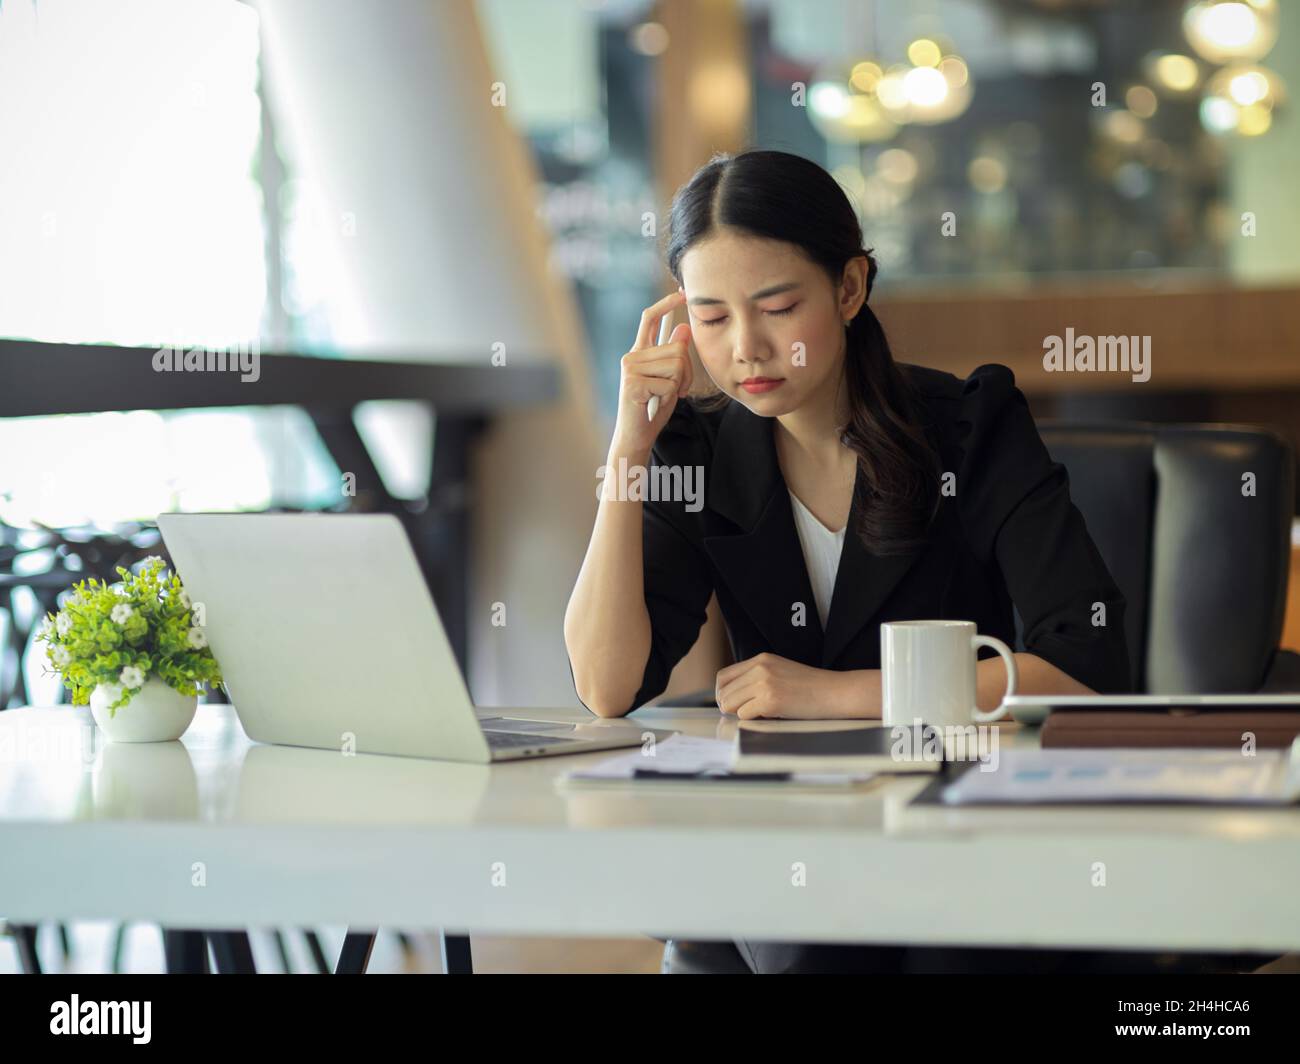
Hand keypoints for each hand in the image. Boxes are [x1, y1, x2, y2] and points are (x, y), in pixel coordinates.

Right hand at [609, 289, 693, 457]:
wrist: (636, 435)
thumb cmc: (653, 408)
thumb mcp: (669, 379)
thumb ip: (673, 356)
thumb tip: (683, 328)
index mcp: (639, 353)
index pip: (650, 318)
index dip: (666, 304)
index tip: (682, 292)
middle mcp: (632, 356)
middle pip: (677, 349)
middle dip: (686, 372)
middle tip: (677, 391)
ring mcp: (630, 369)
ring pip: (676, 365)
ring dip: (679, 385)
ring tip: (663, 398)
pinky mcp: (634, 383)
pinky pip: (670, 384)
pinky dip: (670, 397)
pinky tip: (655, 404)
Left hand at [714, 652, 866, 719]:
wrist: (835, 692)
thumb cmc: (811, 687)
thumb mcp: (780, 671)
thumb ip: (757, 677)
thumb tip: (732, 696)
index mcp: (761, 659)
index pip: (724, 676)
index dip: (723, 693)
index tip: (731, 703)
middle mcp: (760, 668)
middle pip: (724, 692)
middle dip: (729, 706)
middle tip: (744, 713)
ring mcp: (764, 683)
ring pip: (730, 704)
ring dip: (740, 713)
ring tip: (759, 713)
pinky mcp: (770, 700)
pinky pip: (744, 715)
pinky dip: (752, 720)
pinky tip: (768, 716)